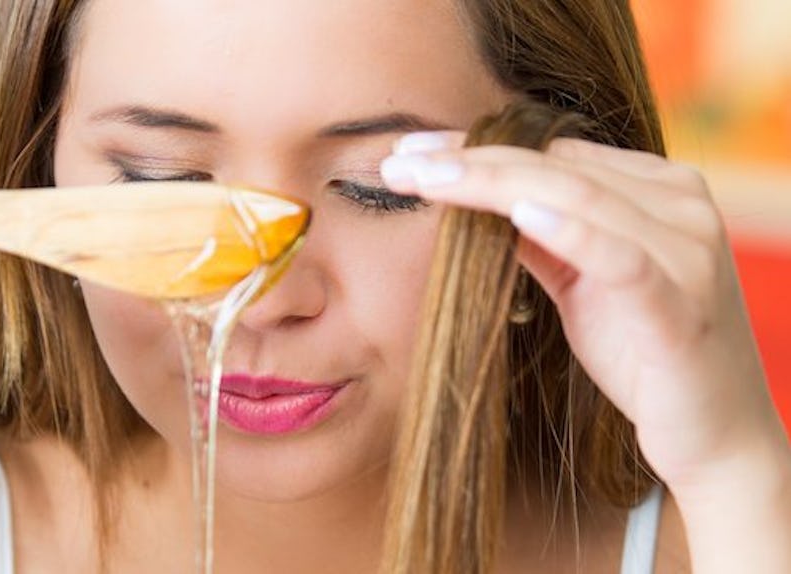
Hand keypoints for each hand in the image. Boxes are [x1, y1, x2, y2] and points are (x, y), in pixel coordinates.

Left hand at [380, 132, 788, 494]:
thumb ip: (541, 240)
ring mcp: (687, 253)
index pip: (554, 153)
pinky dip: (570, 232)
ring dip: (493, 185)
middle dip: (470, 161)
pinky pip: (622, 258)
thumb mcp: (581, 284)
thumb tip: (477, 204)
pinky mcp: (682, 307)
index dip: (476, 149)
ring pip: (579, 198)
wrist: (715, 435)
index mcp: (658, 191)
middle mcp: (679, 207)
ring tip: (429, 181)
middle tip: (398, 165)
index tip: (409, 156)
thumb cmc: (645, 353)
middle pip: (557, 167)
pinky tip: (519, 213)